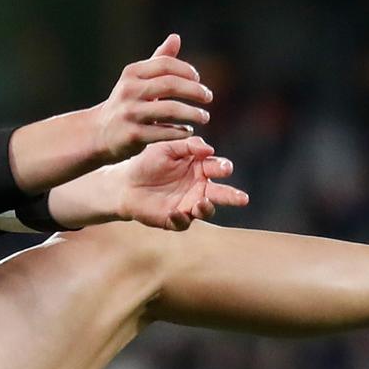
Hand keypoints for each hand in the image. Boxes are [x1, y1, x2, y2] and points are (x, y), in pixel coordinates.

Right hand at [89, 34, 212, 161]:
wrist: (99, 133)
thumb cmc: (126, 103)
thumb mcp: (138, 80)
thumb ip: (158, 61)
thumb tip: (176, 37)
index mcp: (131, 73)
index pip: (166, 64)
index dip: (187, 70)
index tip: (199, 80)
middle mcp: (128, 91)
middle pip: (170, 85)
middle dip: (195, 91)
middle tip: (209, 98)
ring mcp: (129, 113)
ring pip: (170, 109)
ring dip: (193, 113)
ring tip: (204, 117)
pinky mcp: (132, 135)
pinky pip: (164, 132)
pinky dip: (180, 132)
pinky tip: (188, 132)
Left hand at [117, 136, 248, 230]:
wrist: (125, 182)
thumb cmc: (147, 162)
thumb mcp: (166, 148)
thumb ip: (188, 146)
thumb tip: (210, 149)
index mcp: (199, 168)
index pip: (216, 167)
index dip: (222, 167)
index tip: (225, 168)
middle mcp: (199, 188)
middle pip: (220, 193)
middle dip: (232, 196)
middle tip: (242, 199)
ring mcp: (188, 205)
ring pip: (206, 210)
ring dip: (207, 208)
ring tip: (202, 203)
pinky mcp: (175, 219)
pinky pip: (183, 222)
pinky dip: (181, 219)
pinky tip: (175, 212)